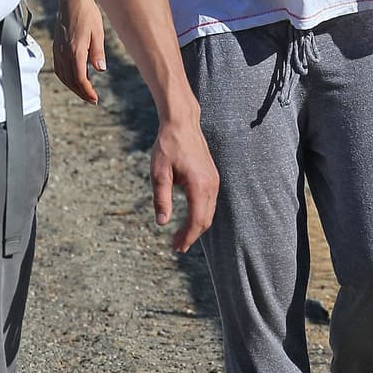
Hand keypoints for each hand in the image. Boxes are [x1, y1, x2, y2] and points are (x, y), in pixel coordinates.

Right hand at [52, 0, 106, 104]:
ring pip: (62, 75)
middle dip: (81, 92)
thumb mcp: (98, 33)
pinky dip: (66, 77)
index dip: (87, 91)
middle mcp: (64, 52)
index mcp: (75, 49)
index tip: (95, 98)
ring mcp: (58, 49)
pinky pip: (59, 67)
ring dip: (73, 86)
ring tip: (84, 91)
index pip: (79, 78)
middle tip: (91, 99)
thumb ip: (98, 53)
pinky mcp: (56, 46)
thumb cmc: (87, 13)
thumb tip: (100, 69)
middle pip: (70, 80)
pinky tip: (74, 78)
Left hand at [149, 116, 218, 252]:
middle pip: (205, 220)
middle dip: (192, 236)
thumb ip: (161, 199)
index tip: (176, 248)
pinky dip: (200, 215)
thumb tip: (162, 223)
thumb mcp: (159, 173)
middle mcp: (211, 185)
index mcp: (199, 185)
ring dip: (197, 227)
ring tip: (181, 238)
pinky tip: (189, 220)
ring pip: (209, 212)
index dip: (187, 237)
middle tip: (176, 247)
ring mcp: (214, 181)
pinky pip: (209, 203)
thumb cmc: (168, 146)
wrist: (182, 124)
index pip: (197, 220)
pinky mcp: (212, 177)